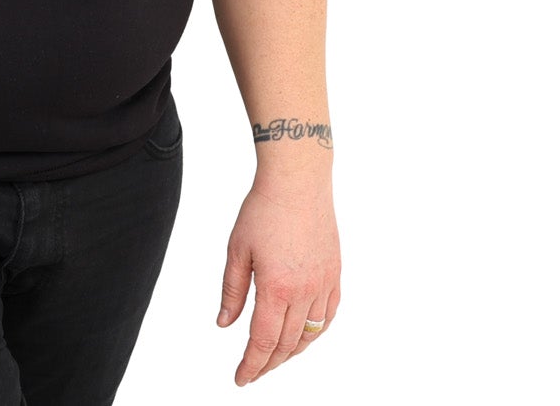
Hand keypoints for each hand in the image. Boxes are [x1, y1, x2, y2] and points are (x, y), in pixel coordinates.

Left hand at [216, 180, 339, 385]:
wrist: (298, 182)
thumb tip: (224, 324)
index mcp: (276, 288)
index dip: (251, 365)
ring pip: (311, 335)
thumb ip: (232, 291)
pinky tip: (304, 335)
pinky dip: (315, 333)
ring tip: (274, 358)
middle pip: (288, 345)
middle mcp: (305, 293)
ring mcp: (324, 285)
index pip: (263, 342)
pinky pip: (329, 316)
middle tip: (253, 372)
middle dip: (269, 364)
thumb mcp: (237, 249)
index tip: (240, 378)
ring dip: (292, 352)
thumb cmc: (263, 210)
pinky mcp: (335, 275)